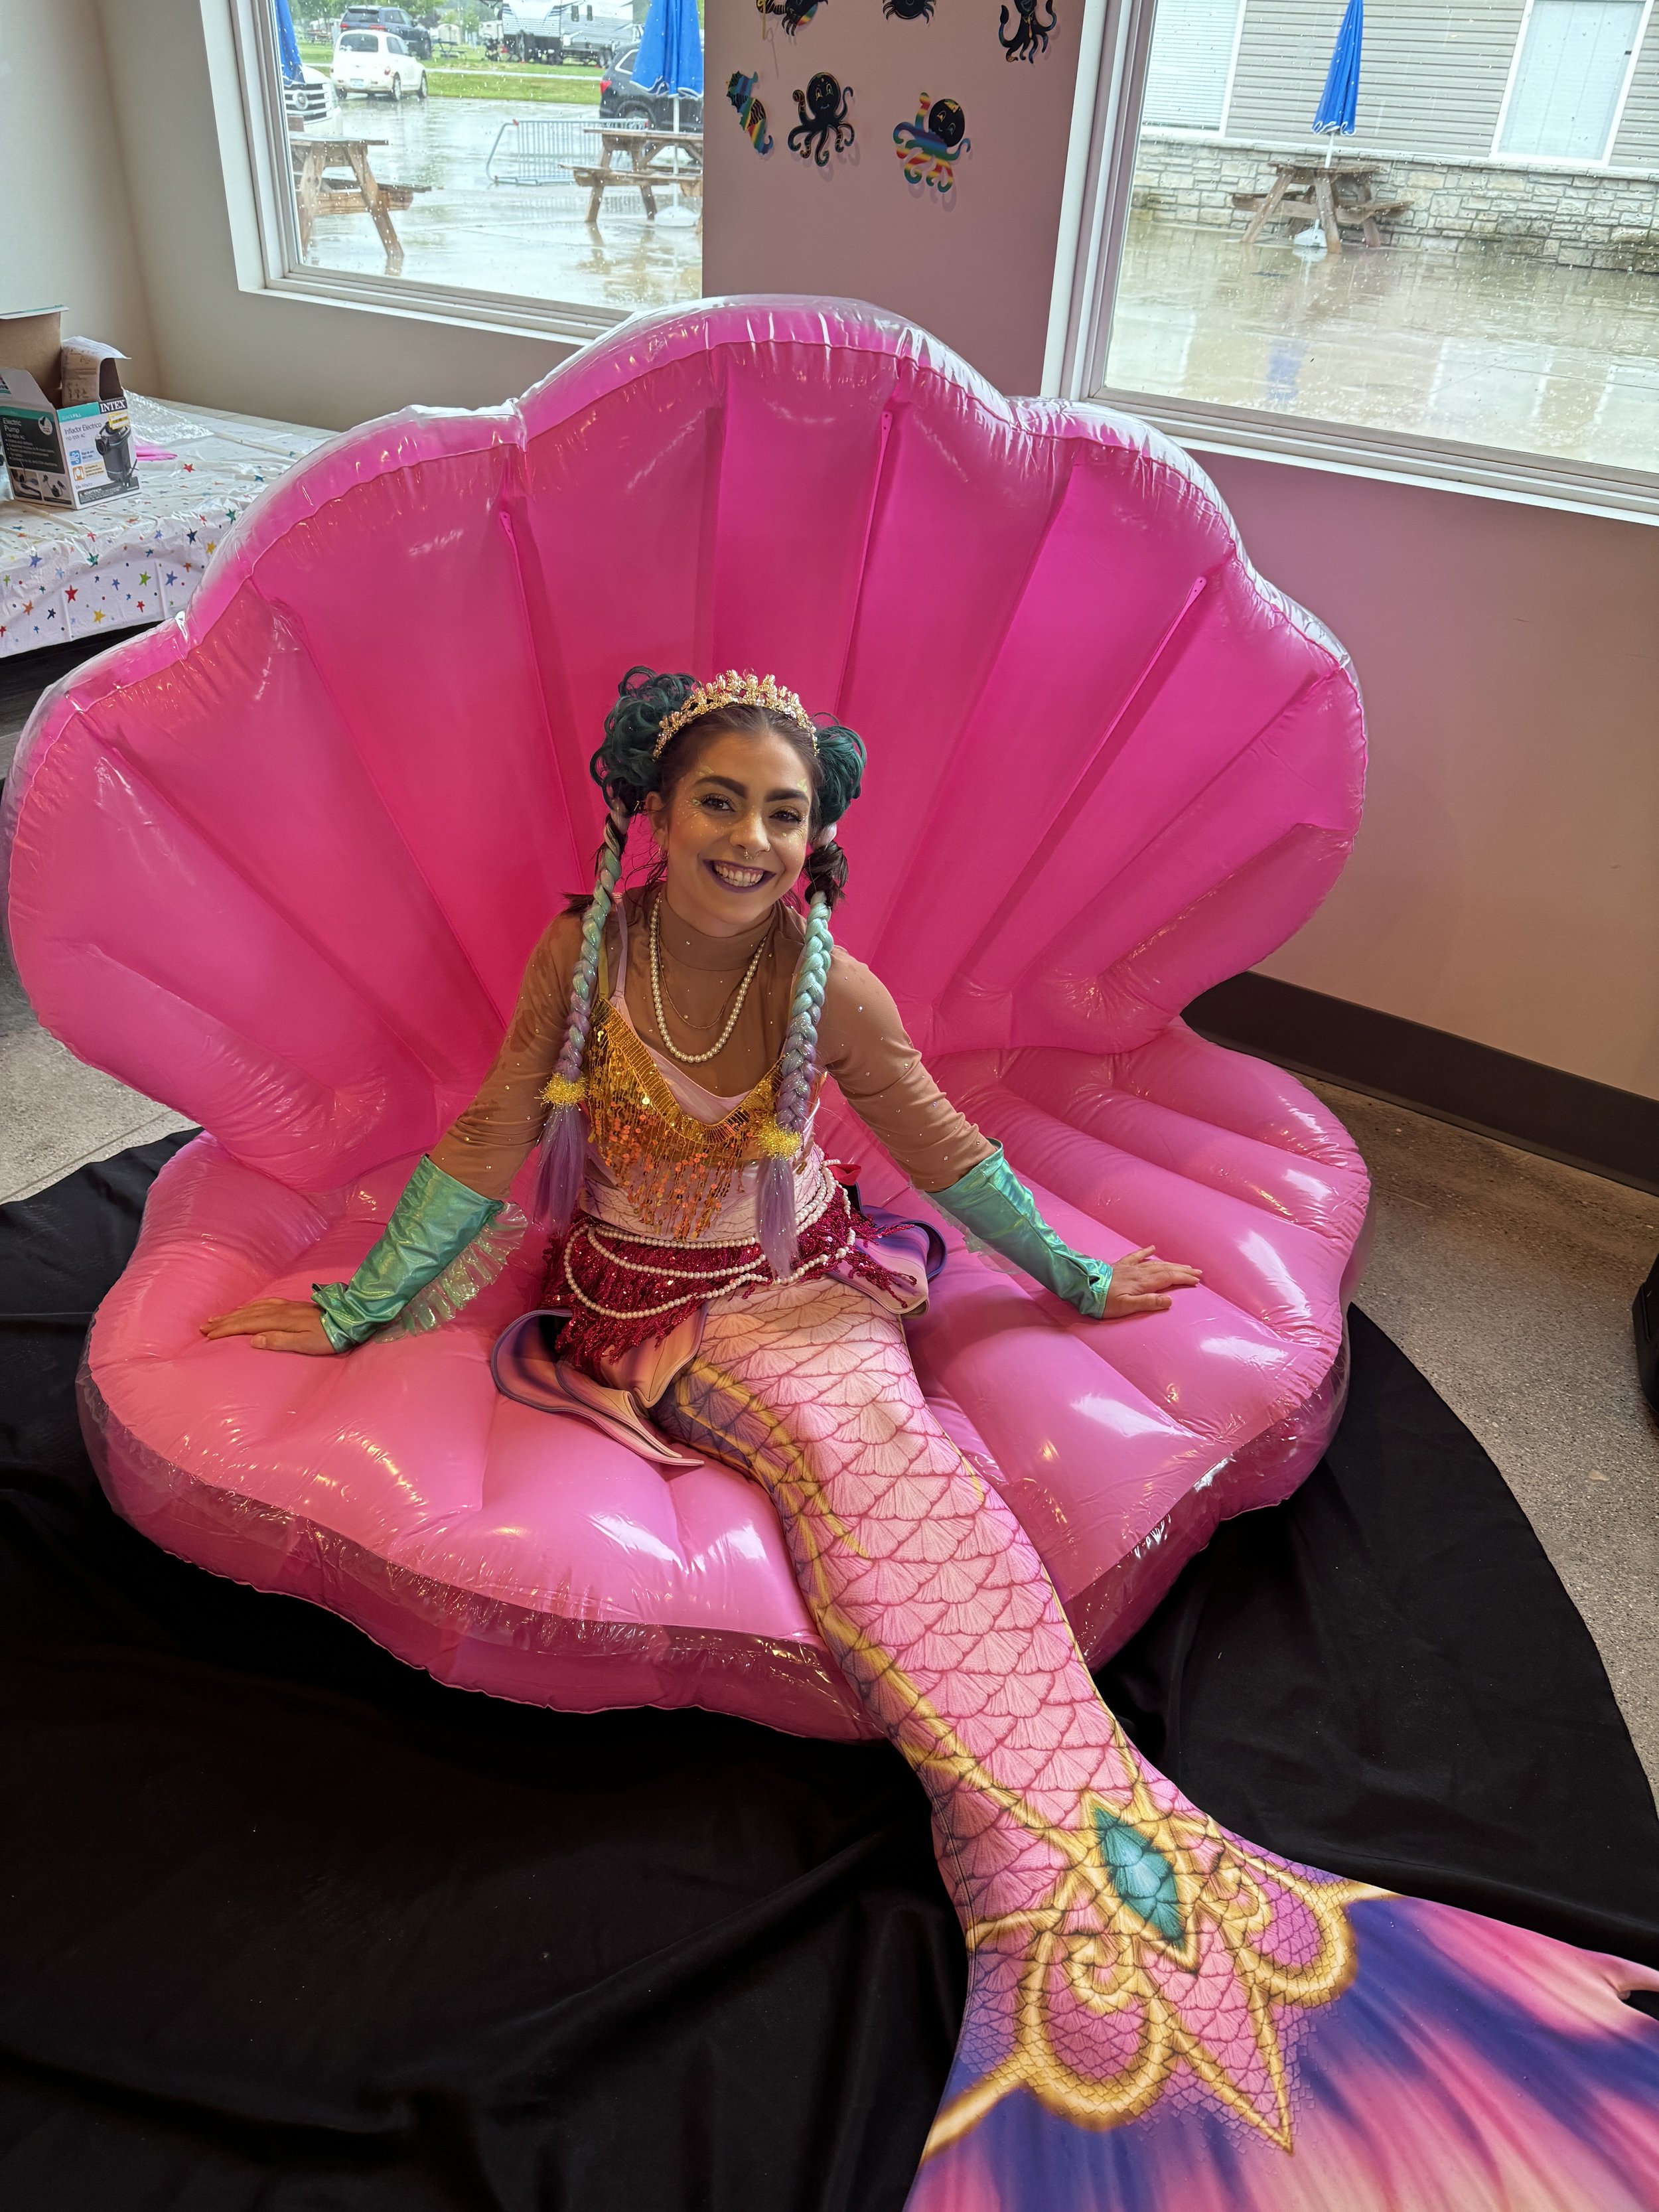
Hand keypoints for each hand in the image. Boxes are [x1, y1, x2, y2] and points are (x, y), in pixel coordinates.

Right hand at [199, 1297, 338, 1354]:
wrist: (348, 1320)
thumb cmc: (328, 1337)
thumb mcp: (306, 1344)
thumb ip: (280, 1342)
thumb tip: (254, 1340)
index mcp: (280, 1320)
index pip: (246, 1325)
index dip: (226, 1329)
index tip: (209, 1335)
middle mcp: (279, 1310)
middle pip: (245, 1315)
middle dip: (224, 1321)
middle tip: (204, 1327)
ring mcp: (284, 1306)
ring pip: (252, 1308)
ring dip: (233, 1313)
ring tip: (217, 1318)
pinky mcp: (290, 1306)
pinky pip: (262, 1304)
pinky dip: (248, 1307)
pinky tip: (244, 1309)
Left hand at [1103, 1246, 1201, 1317]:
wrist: (1082, 1286)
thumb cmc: (1103, 1302)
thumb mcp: (1126, 1307)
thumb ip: (1148, 1303)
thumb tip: (1170, 1301)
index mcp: (1142, 1283)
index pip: (1168, 1278)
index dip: (1184, 1278)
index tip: (1196, 1280)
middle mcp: (1138, 1272)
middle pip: (1165, 1269)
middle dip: (1182, 1270)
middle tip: (1197, 1272)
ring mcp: (1129, 1267)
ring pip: (1155, 1263)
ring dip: (1171, 1263)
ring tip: (1183, 1265)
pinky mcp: (1119, 1266)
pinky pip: (1135, 1256)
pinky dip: (1145, 1252)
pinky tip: (1152, 1248)